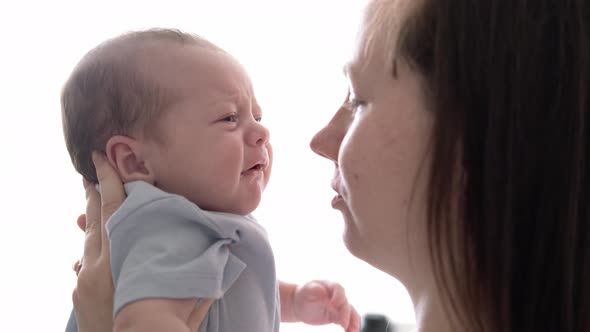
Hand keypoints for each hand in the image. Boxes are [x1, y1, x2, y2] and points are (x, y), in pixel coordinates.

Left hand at [71, 152, 213, 331]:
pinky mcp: (80, 296)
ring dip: (91, 221)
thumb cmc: (162, 327)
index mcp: (123, 256)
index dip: (108, 180)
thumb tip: (222, 246)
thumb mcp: (188, 296)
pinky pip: (84, 264)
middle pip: (95, 219)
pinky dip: (90, 252)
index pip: (115, 209)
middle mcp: (99, 265)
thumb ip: (200, 269)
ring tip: (91, 204)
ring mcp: (86, 281)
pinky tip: (90, 251)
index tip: (101, 157)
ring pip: (87, 241)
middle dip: (95, 193)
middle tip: (94, 169)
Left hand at [293, 280, 360, 331]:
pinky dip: (351, 326)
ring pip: (351, 313)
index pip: (338, 289)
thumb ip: (317, 291)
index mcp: (331, 286)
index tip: (333, 305)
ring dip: (353, 322)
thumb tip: (326, 296)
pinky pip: (348, 321)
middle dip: (345, 313)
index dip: (338, 297)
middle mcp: (338, 296)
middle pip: (345, 303)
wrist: (301, 304)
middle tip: (343, 323)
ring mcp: (339, 307)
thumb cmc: (304, 294)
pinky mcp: (338, 317)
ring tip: (353, 331)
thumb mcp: (308, 290)